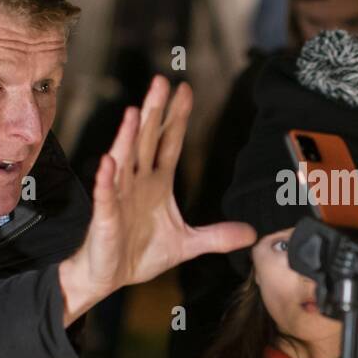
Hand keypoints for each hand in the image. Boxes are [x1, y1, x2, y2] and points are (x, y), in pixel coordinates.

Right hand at [58, 75, 254, 325]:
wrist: (109, 276)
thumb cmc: (140, 252)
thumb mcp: (187, 244)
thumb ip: (217, 236)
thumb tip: (251, 233)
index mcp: (157, 182)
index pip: (169, 143)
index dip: (177, 118)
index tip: (185, 90)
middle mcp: (138, 182)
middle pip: (147, 140)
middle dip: (154, 112)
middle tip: (161, 81)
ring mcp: (120, 196)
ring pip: (124, 160)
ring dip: (128, 137)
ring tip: (134, 112)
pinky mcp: (105, 216)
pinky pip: (105, 195)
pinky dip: (107, 179)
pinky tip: (109, 162)